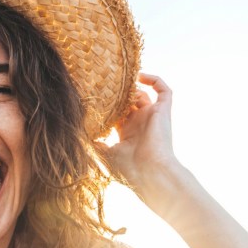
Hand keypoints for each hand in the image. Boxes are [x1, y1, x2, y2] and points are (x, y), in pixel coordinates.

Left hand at [96, 73, 179, 196]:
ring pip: (144, 94)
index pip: (118, 114)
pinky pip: (165, 91)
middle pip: (130, 102)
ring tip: (118, 81)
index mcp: (127, 134)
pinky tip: (139, 75)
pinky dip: (155, 80)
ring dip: (132, 87)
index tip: (94, 97)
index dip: (108, 105)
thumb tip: (83, 137)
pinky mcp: (163, 112)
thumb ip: (95, 144)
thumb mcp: (105, 155)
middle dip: (119, 94)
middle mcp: (140, 124)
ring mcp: (152, 117)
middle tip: (104, 84)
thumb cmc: (129, 169)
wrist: (150, 172)